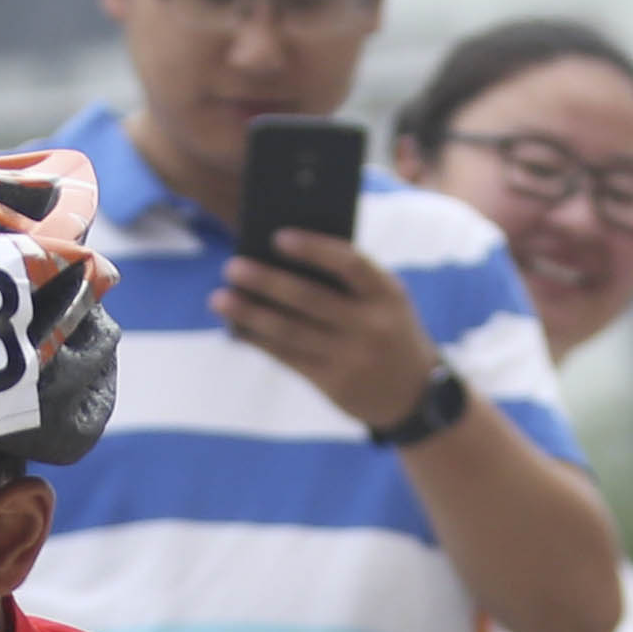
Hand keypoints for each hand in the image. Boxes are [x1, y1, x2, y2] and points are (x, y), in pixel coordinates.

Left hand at [217, 227, 444, 436]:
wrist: (413, 393)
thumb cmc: (387, 328)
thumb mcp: (384, 300)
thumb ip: (347, 281)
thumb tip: (280, 260)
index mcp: (387, 293)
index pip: (350, 264)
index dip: (313, 249)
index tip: (278, 237)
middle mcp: (371, 325)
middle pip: (310, 299)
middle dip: (267, 282)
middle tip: (232, 266)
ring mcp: (352, 357)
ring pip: (291, 332)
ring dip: (251, 314)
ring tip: (219, 298)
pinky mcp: (333, 384)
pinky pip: (288, 358)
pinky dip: (259, 341)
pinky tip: (236, 328)